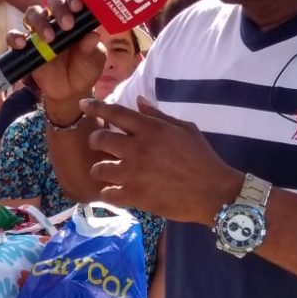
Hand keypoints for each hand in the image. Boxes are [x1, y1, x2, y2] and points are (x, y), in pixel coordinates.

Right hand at [9, 0, 103, 108]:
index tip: (77, 7)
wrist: (71, 91)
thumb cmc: (85, 69)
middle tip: (67, 25)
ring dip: (40, 21)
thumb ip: (92, 48)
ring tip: (49, 38)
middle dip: (59, 8)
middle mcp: (57, 20)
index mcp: (76, 18)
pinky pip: (14, 35)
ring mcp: (40, 31)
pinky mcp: (27, 46)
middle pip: (53, 1)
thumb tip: (93, 36)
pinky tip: (22, 44)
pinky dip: (15, 36)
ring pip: (33, 13)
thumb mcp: (94, 60)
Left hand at [83, 96, 242, 223]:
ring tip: (107, 171)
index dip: (96, 107)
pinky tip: (115, 191)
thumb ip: (159, 115)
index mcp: (150, 129)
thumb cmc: (202, 158)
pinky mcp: (134, 196)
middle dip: (95, 141)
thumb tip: (140, 101)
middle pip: (100, 140)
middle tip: (100, 145)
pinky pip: (108, 194)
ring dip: (100, 168)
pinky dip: (109, 193)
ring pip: (99, 169)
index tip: (83, 105)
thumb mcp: (185, 128)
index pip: (115, 113)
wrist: (213, 192)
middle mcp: (137, 148)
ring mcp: (133, 174)